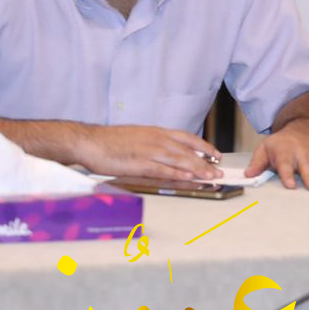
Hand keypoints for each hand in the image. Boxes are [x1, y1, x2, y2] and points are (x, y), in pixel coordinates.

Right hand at [76, 125, 223, 179]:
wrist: (89, 141)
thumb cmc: (112, 141)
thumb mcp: (140, 136)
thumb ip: (157, 143)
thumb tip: (172, 151)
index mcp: (157, 132)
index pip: (188, 138)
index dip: (204, 146)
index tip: (216, 154)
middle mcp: (156, 139)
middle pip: (187, 151)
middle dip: (206, 162)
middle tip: (219, 171)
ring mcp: (148, 151)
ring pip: (179, 160)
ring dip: (197, 169)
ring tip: (210, 176)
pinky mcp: (138, 163)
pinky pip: (161, 169)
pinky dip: (176, 174)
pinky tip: (187, 178)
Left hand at [246, 124, 308, 190]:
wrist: (304, 129)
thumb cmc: (281, 143)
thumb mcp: (265, 148)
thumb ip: (257, 162)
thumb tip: (248, 175)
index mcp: (285, 152)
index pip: (286, 165)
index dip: (288, 175)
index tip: (291, 186)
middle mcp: (303, 154)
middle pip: (307, 166)